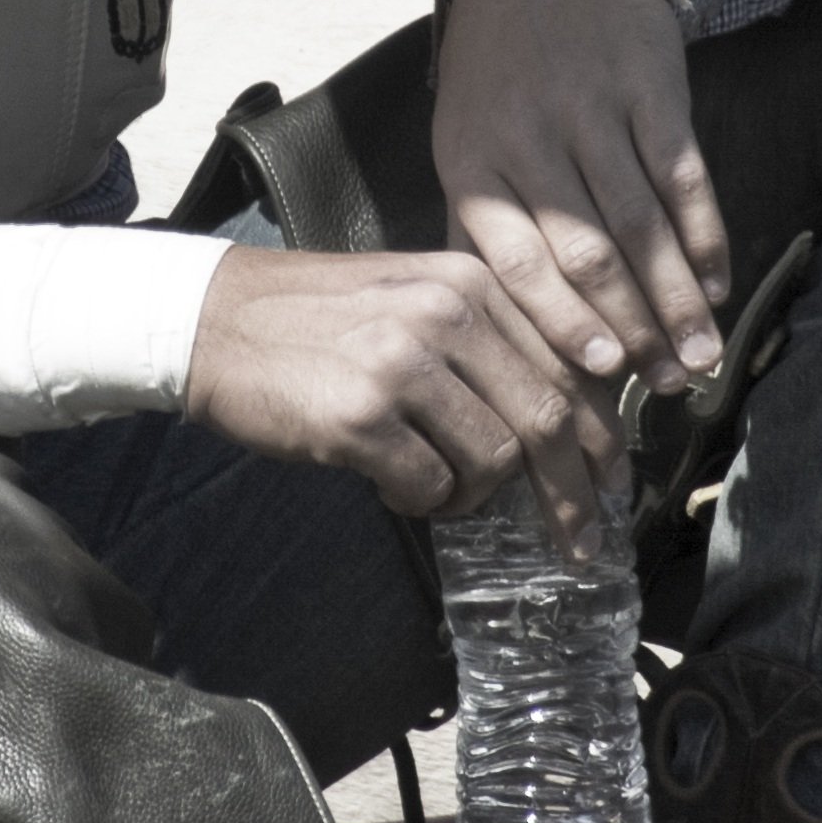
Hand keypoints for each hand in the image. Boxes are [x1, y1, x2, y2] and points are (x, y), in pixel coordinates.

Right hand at [183, 242, 622, 555]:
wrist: (212, 319)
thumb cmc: (316, 318)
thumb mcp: (413, 295)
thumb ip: (485, 339)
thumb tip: (561, 418)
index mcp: (471, 282)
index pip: (567, 365)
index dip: (598, 435)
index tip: (609, 481)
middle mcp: (446, 314)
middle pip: (545, 420)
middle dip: (570, 494)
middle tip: (578, 541)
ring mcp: (402, 364)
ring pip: (492, 461)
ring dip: (473, 496)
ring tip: (436, 490)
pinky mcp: (360, 416)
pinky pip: (429, 485)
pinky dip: (422, 501)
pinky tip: (394, 486)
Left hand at [431, 0, 730, 398]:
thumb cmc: (496, 73)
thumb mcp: (463, 141)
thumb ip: (483, 228)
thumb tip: (503, 336)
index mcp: (472, 162)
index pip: (518, 265)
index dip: (563, 327)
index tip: (601, 381)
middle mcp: (531, 138)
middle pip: (589, 255)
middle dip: (633, 331)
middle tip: (668, 388)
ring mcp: (593, 109)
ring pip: (643, 224)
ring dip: (678, 300)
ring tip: (701, 356)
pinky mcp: (651, 85)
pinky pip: (684, 176)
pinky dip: (704, 237)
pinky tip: (717, 284)